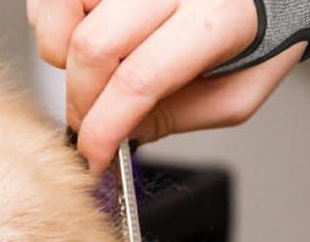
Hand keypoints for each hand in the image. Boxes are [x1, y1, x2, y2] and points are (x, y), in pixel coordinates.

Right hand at [29, 0, 306, 172]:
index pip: (140, 79)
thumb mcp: (236, 94)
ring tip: (93, 68)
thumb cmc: (254, 38)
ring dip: (63, 52)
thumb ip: (181, 116)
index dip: (105, 129)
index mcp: (215, 19)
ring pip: (63, 9)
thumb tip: (124, 133)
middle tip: (89, 123)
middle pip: (93, 45)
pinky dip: (56, 19)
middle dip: (81, 99)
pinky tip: (85, 31)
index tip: (93, 158)